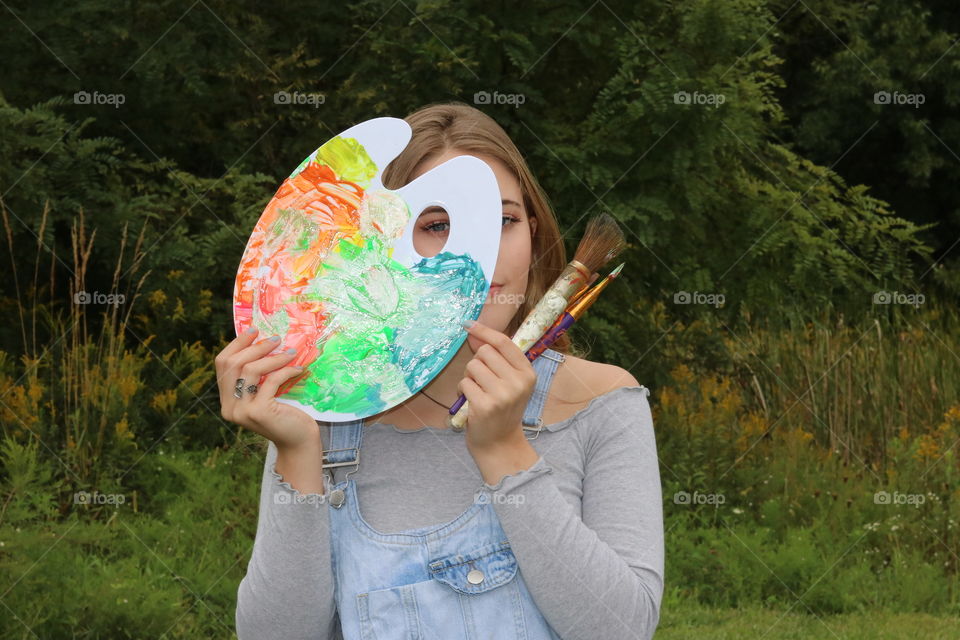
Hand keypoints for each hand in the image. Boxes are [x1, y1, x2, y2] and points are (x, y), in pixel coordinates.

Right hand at [215, 327, 317, 450]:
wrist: (299, 442)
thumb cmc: (285, 414)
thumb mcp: (265, 393)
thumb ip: (257, 376)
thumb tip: (262, 340)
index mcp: (226, 400)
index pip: (222, 364)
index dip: (236, 344)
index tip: (254, 330)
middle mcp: (228, 407)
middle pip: (233, 364)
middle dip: (255, 347)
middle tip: (276, 339)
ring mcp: (241, 411)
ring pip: (250, 370)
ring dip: (273, 357)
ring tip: (291, 352)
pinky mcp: (259, 412)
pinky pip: (271, 381)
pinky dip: (286, 371)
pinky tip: (298, 369)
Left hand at [458, 320, 537, 453]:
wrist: (500, 443)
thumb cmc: (502, 409)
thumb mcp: (512, 383)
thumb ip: (500, 360)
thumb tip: (476, 333)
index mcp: (528, 373)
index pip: (504, 342)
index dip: (484, 331)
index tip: (468, 324)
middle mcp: (518, 382)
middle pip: (484, 352)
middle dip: (476, 362)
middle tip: (480, 380)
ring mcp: (502, 394)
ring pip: (472, 366)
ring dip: (468, 378)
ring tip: (476, 392)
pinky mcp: (485, 405)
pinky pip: (464, 383)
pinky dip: (462, 391)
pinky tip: (469, 402)